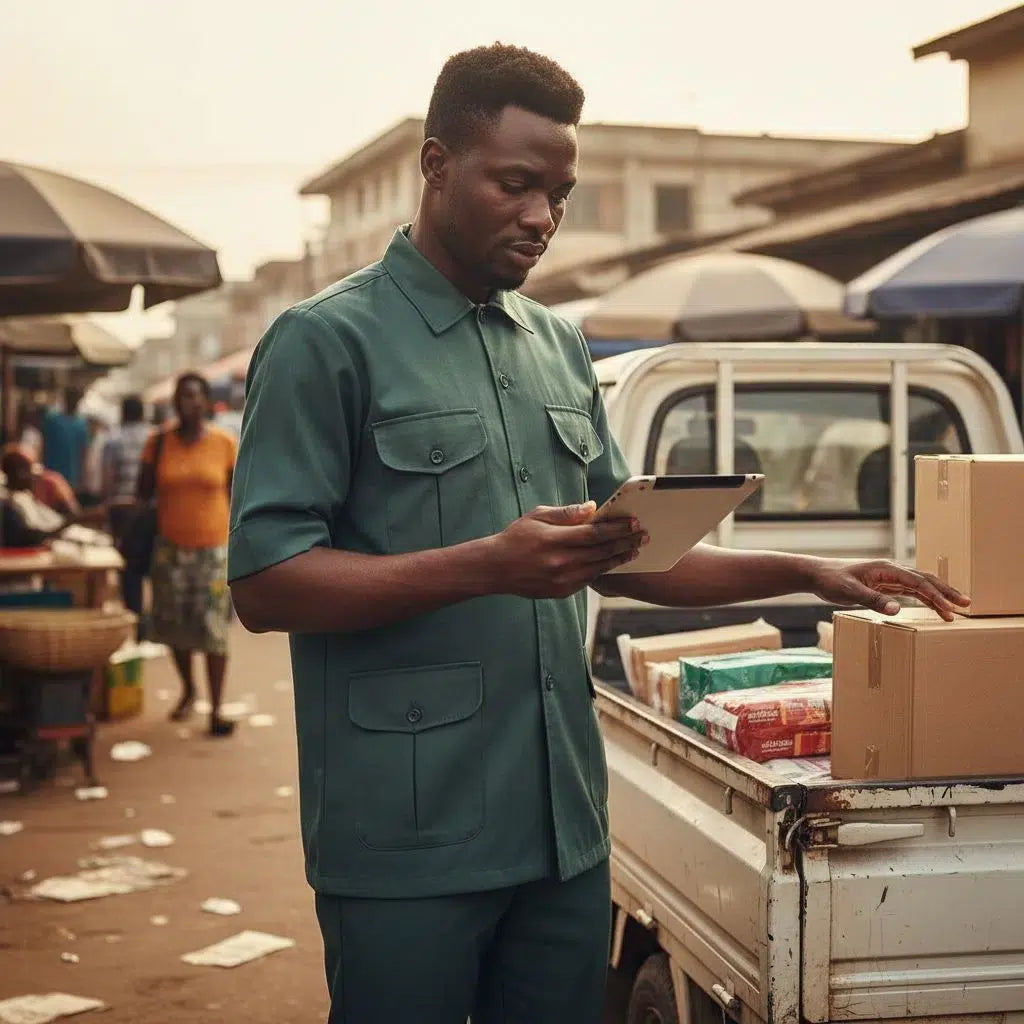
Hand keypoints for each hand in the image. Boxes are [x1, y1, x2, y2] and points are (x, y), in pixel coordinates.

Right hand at [489, 502, 646, 599]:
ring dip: (619, 558)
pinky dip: (603, 570)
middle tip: (643, 535)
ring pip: (599, 568)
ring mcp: (562, 580)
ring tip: (634, 550)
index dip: (617, 528)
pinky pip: (589, 580)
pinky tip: (613, 562)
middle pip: (602, 552)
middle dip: (625, 542)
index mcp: (554, 540)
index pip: (594, 534)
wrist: (496, 569)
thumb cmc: (516, 538)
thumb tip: (593, 508)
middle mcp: (561, 562)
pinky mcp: (562, 591)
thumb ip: (566, 513)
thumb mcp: (537, 516)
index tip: (634, 522)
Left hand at [809, 558, 969, 621]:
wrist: (817, 574)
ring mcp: (888, 576)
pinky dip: (923, 597)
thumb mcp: (850, 592)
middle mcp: (891, 570)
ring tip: (955, 608)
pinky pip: (909, 590)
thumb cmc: (832, 581)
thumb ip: (873, 600)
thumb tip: (897, 609)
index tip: (951, 608)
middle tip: (967, 604)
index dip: (936, 595)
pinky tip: (933, 606)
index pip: (918, 582)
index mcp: (886, 568)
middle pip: (925, 580)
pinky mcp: (883, 584)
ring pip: (920, 585)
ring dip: (937, 596)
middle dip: (946, 592)